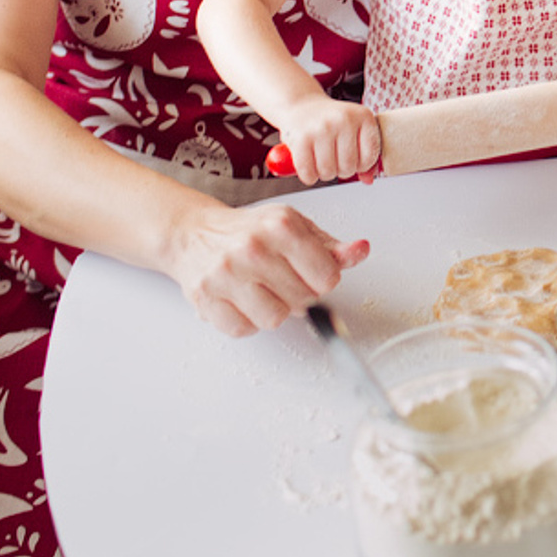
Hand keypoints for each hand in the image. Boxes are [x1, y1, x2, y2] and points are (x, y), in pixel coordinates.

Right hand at [166, 201, 369, 336]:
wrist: (195, 234)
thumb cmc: (250, 230)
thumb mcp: (296, 227)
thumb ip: (332, 246)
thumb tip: (361, 250)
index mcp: (281, 226)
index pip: (327, 277)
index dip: (324, 279)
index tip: (312, 272)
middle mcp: (253, 248)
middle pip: (303, 300)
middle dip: (300, 295)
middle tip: (283, 279)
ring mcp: (226, 274)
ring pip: (274, 319)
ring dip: (274, 310)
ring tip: (264, 290)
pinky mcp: (206, 298)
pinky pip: (243, 330)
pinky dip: (248, 321)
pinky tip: (243, 300)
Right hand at [277, 94, 380, 184]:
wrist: (302, 104)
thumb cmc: (332, 120)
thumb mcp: (355, 128)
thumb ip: (366, 154)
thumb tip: (368, 180)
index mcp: (363, 116)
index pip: (370, 158)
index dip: (361, 165)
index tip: (354, 159)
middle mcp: (344, 120)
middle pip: (348, 167)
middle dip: (341, 170)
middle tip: (335, 159)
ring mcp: (322, 128)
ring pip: (328, 172)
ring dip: (325, 173)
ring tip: (322, 160)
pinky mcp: (301, 139)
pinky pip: (308, 173)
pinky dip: (309, 176)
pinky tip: (309, 165)